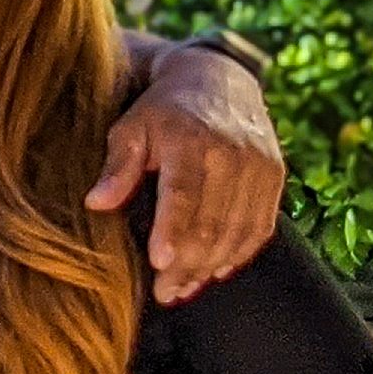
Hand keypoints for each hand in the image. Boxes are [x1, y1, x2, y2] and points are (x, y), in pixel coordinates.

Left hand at [92, 49, 285, 303]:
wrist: (219, 81)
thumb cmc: (162, 112)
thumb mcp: (131, 127)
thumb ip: (117, 165)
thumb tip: (97, 202)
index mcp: (192, 141)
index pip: (185, 194)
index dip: (173, 232)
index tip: (160, 264)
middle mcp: (233, 153)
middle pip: (213, 221)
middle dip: (188, 264)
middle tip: (163, 293)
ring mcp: (260, 166)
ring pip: (239, 230)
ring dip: (211, 267)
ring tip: (182, 289)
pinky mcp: (275, 176)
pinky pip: (261, 226)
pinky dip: (239, 254)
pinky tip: (214, 272)